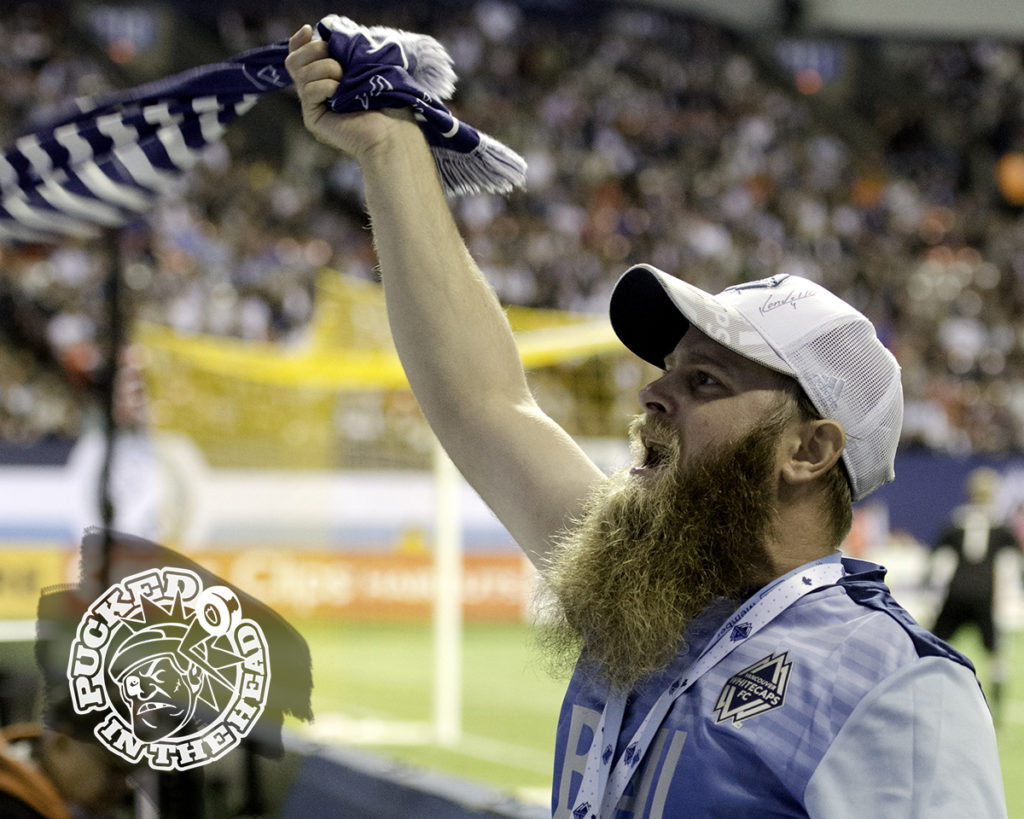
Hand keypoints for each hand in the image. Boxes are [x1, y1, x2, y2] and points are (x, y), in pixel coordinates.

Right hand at [285, 25, 414, 160]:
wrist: (392, 130)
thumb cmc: (386, 97)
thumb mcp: (364, 62)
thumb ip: (343, 49)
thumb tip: (320, 35)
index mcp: (327, 76)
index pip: (299, 55)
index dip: (299, 41)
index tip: (310, 30)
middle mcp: (317, 91)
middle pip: (295, 60)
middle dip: (316, 50)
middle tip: (340, 62)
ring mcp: (314, 106)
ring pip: (300, 73)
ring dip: (326, 68)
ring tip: (346, 80)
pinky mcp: (313, 119)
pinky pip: (307, 91)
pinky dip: (325, 86)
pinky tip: (340, 93)